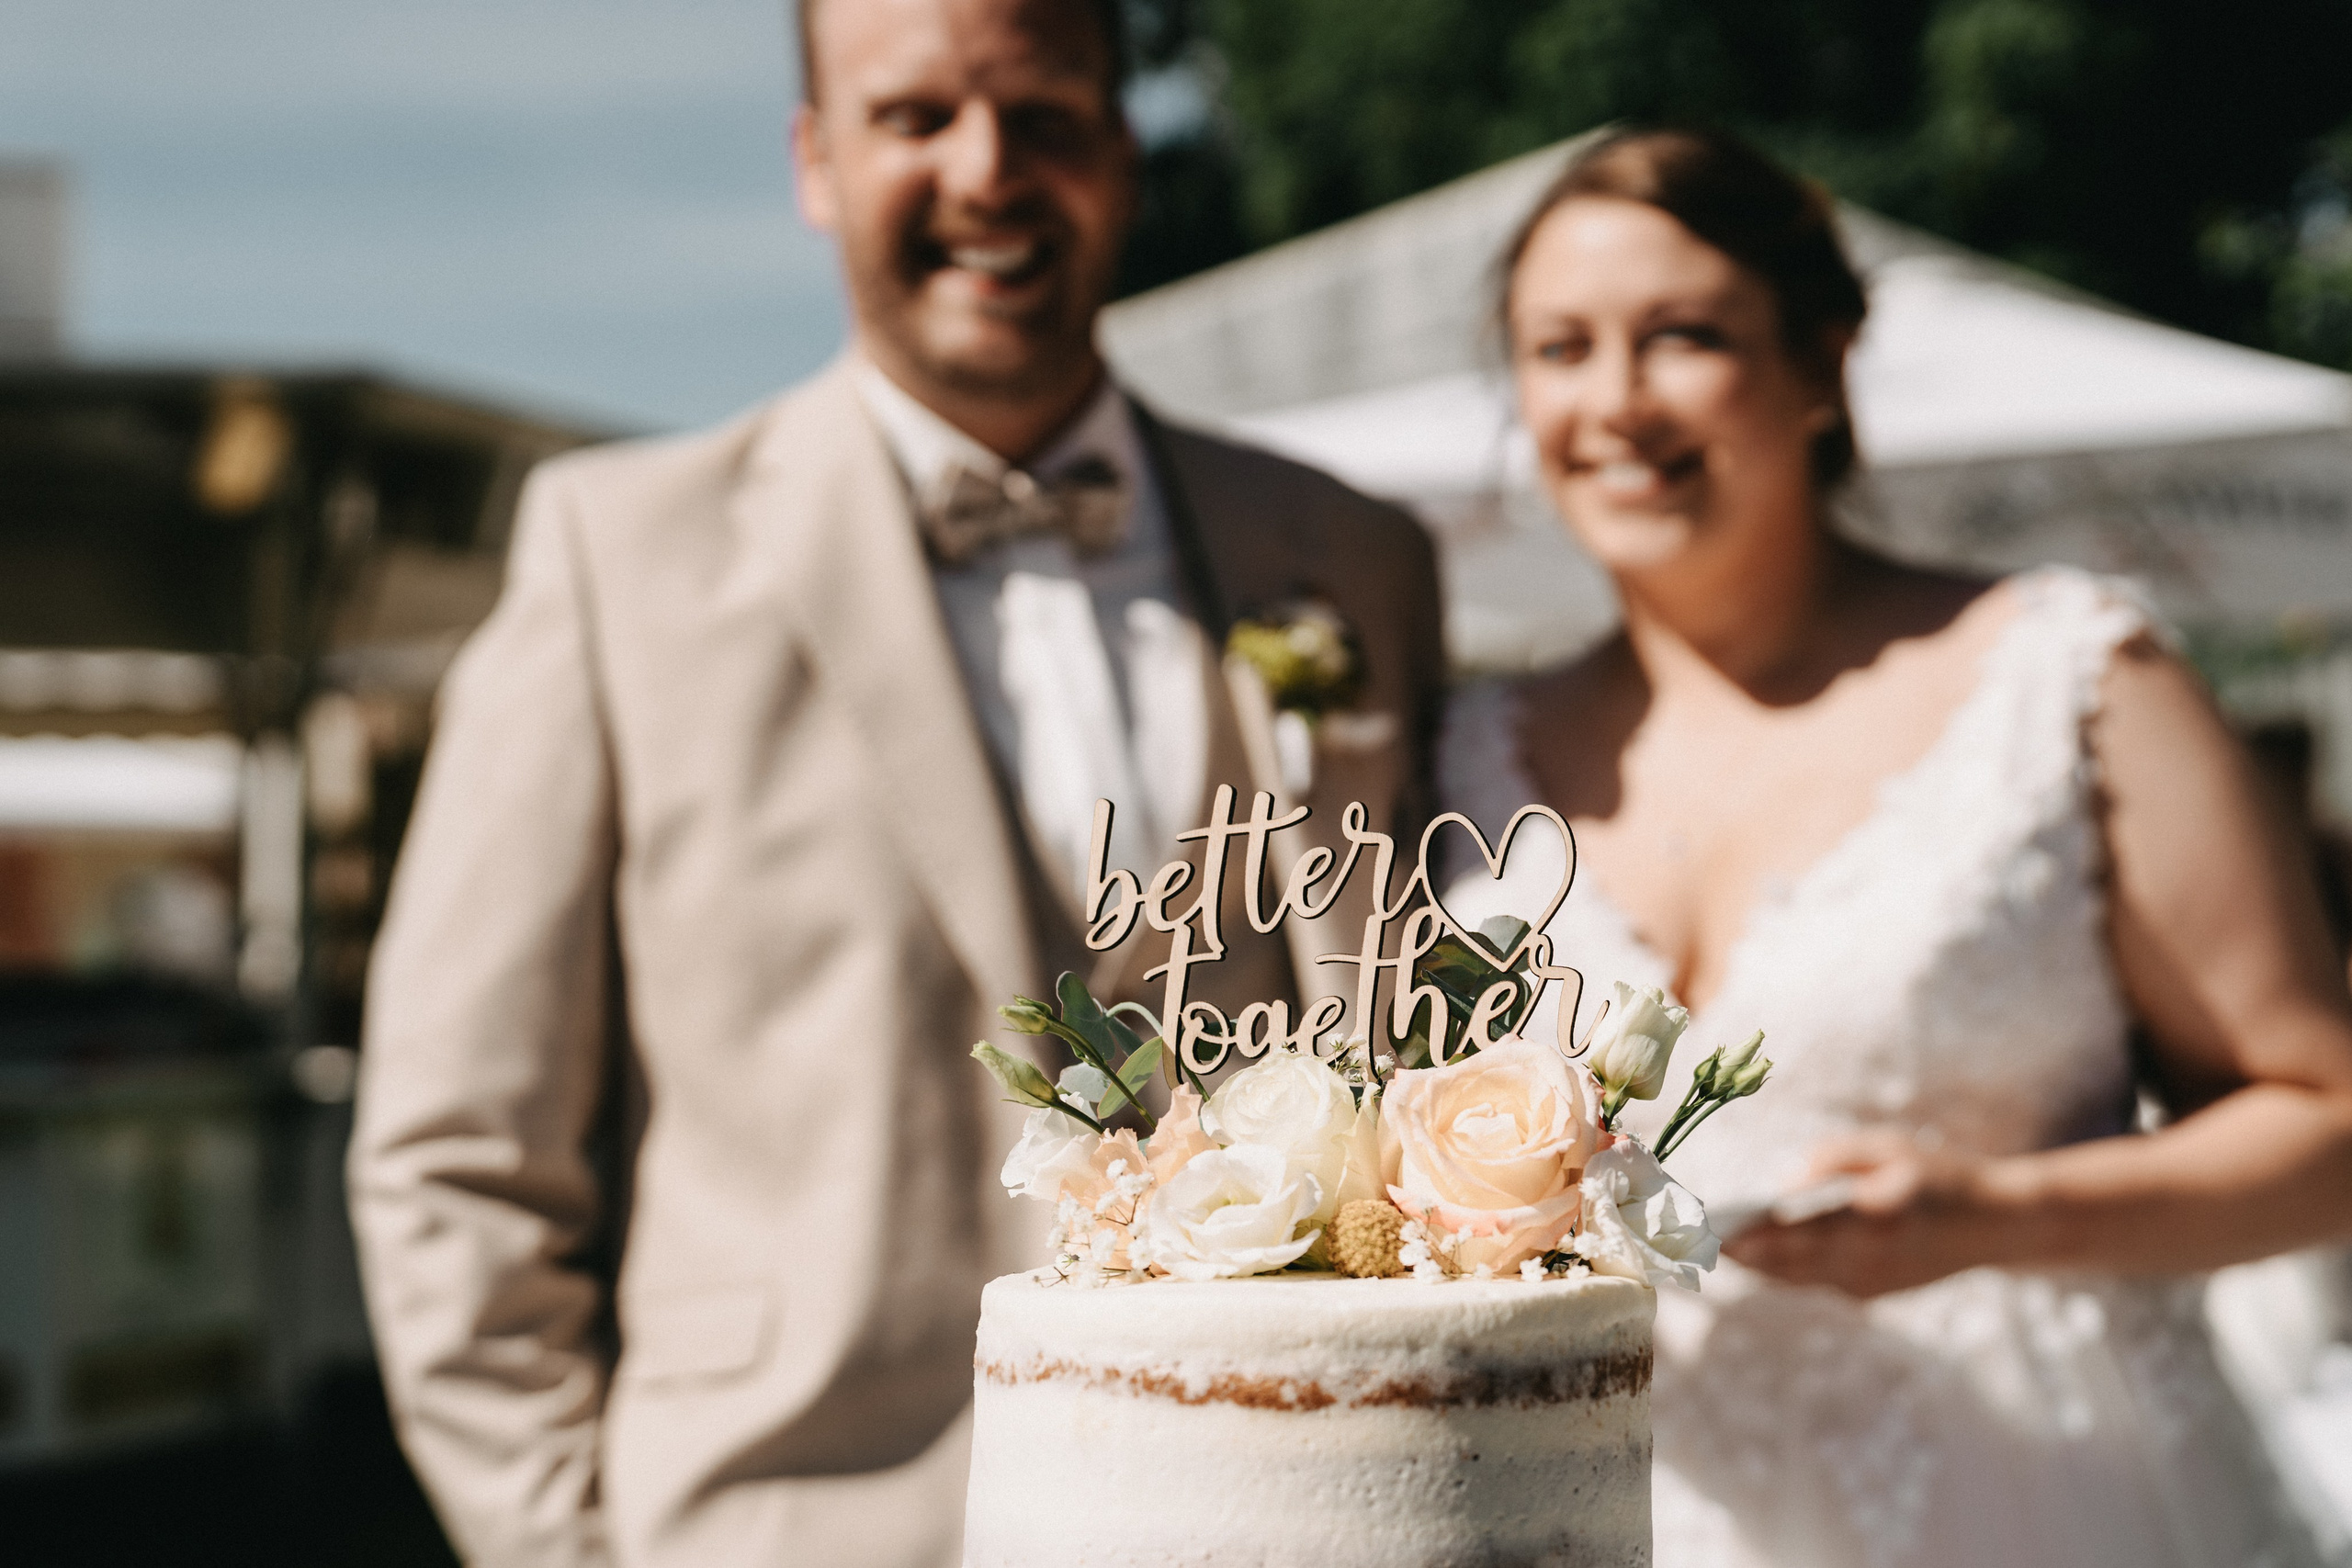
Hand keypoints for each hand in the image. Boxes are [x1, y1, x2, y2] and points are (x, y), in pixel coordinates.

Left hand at [1722, 1130, 2019, 1297]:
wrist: (1997, 1226)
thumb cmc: (1940, 1174)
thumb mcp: (1891, 1148)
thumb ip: (1835, 1160)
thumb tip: (1783, 1187)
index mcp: (1877, 1215)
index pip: (1802, 1227)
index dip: (1755, 1230)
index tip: (1715, 1224)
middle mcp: (1871, 1257)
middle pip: (1789, 1258)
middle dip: (1740, 1249)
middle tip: (1690, 1238)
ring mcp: (1871, 1283)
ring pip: (1795, 1276)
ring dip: (1752, 1264)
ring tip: (1705, 1245)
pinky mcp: (1870, 1294)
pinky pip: (1813, 1282)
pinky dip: (1780, 1270)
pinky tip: (1748, 1256)